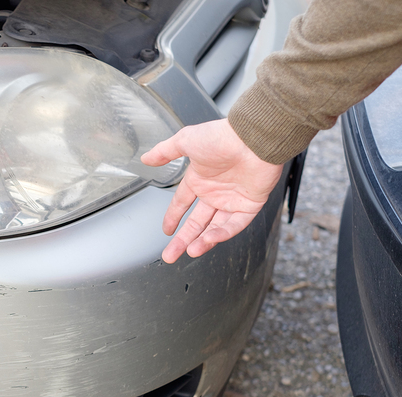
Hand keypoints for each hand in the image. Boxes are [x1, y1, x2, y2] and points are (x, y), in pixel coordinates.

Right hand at [141, 119, 283, 263]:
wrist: (254, 138)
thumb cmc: (223, 136)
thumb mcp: (186, 140)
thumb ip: (165, 152)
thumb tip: (146, 158)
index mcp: (199, 179)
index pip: (182, 203)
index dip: (173, 217)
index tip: (166, 230)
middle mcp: (215, 192)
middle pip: (195, 222)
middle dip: (182, 240)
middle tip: (170, 255)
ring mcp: (232, 200)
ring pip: (214, 227)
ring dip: (201, 240)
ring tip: (189, 252)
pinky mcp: (250, 205)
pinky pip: (234, 225)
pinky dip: (221, 234)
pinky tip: (209, 240)